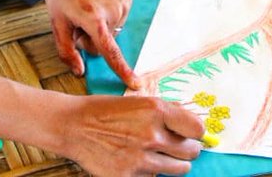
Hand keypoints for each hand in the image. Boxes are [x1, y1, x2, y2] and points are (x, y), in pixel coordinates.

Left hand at [42, 0, 134, 87]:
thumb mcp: (56, 23)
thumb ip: (67, 51)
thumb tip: (80, 71)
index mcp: (93, 18)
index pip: (110, 51)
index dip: (123, 70)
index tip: (136, 84)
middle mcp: (112, 11)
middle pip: (104, 45)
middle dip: (90, 40)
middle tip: (78, 21)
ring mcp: (122, 4)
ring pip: (111, 34)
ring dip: (98, 29)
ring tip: (86, 11)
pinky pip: (117, 23)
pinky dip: (106, 20)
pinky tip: (97, 6)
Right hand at [61, 94, 204, 176]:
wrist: (74, 126)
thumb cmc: (107, 111)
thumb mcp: (138, 101)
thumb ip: (167, 112)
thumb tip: (193, 124)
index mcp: (156, 111)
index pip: (197, 128)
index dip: (195, 132)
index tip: (190, 133)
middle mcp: (151, 135)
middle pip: (192, 152)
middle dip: (187, 148)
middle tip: (175, 145)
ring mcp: (141, 160)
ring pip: (179, 169)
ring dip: (172, 163)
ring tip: (157, 153)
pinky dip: (150, 173)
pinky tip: (137, 162)